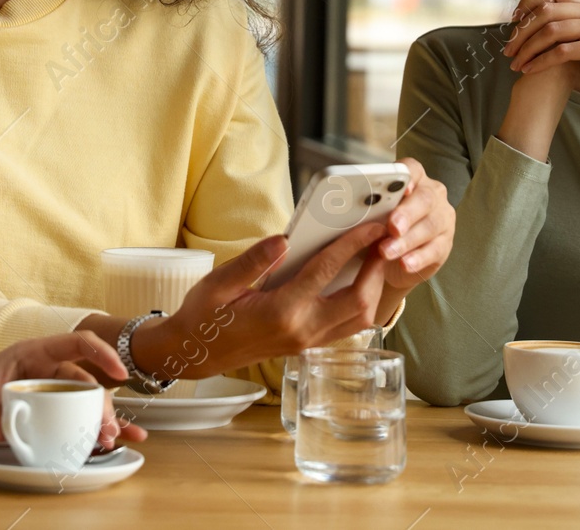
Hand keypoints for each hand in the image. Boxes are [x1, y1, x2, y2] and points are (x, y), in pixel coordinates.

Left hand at [0, 332, 146, 449]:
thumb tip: (1, 428)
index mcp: (32, 354)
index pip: (75, 343)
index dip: (100, 353)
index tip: (118, 372)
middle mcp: (46, 370)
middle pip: (85, 381)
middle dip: (102, 404)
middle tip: (106, 429)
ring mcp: (50, 392)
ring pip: (87, 401)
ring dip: (103, 419)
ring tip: (111, 439)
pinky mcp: (49, 412)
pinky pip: (80, 417)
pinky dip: (99, 427)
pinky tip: (122, 438)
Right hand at [130, 222, 393, 380]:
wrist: (195, 353)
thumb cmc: (204, 316)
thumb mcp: (219, 283)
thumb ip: (253, 261)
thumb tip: (282, 239)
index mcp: (281, 311)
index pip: (326, 271)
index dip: (352, 244)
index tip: (369, 225)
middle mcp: (302, 330)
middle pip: (359, 301)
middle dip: (376, 269)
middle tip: (384, 241)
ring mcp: (307, 343)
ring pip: (359, 319)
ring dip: (374, 289)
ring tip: (375, 260)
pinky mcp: (307, 347)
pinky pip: (347, 328)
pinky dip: (361, 305)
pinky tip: (358, 283)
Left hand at [374, 158, 454, 301]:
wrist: (393, 261)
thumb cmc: (382, 228)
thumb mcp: (374, 216)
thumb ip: (370, 208)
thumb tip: (351, 207)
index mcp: (414, 180)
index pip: (413, 170)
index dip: (407, 176)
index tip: (401, 187)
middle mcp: (432, 196)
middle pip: (424, 198)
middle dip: (407, 213)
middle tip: (392, 226)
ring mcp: (442, 219)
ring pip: (430, 226)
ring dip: (407, 240)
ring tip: (386, 251)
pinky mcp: (445, 244)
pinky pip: (435, 250)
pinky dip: (417, 258)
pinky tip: (404, 264)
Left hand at [502, 0, 579, 105]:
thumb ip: (576, 33)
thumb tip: (542, 34)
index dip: (528, 6)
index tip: (513, 25)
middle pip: (546, 11)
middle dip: (522, 31)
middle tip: (507, 49)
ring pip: (551, 31)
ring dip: (527, 48)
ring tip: (514, 63)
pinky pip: (562, 51)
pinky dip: (541, 62)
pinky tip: (529, 71)